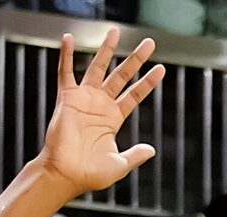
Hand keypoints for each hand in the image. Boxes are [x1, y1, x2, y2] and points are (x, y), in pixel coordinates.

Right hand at [35, 28, 163, 197]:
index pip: (134, 95)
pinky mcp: (67, 98)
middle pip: (121, 76)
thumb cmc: (90, 174)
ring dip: (106, 50)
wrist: (67, 175)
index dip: (147, 83)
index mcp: (113, 119)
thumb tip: (152, 150)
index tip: (161, 69)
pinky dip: (65, 55)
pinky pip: (65, 71)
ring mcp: (84, 99)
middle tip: (149, 43)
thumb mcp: (119, 164)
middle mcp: (100, 105)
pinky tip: (68, 38)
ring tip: (115, 31)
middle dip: (135, 60)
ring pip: (98, 68)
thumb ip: (135, 155)